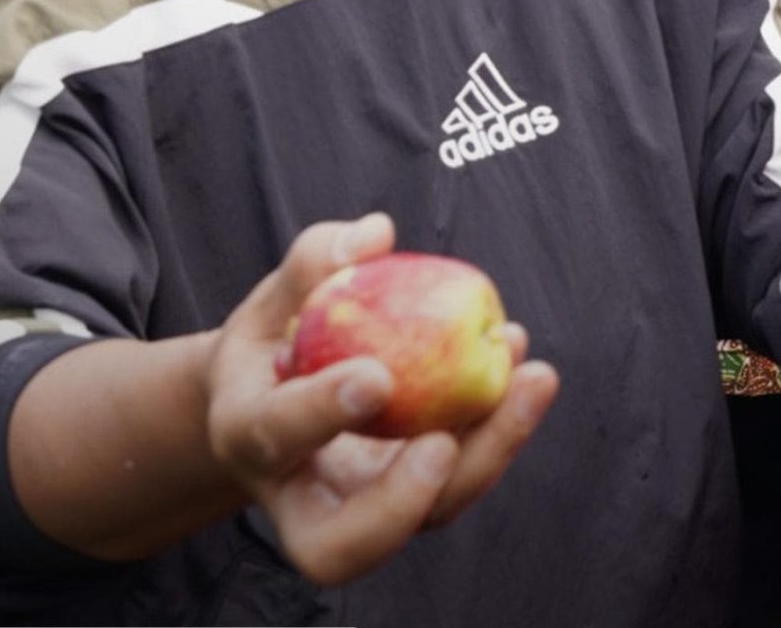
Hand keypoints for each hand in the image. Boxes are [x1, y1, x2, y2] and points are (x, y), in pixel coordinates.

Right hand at [202, 213, 560, 584]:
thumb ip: (314, 261)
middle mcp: (301, 498)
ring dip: (487, 455)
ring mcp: (363, 510)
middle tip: (447, 441)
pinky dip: (500, 430)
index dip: (324, 412)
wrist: (281, 401)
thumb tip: (376, 235)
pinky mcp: (415, 499)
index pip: (278, 436)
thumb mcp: (276, 296)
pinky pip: (462, 481)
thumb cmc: (277, 338)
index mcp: (248, 437)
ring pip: (425, 519)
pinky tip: (527, 370)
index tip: (377, 376)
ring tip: (531, 378)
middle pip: (344, 546)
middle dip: (404, 501)